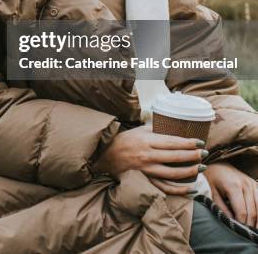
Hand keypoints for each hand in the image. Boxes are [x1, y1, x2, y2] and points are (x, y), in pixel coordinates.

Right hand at [91, 123, 206, 195]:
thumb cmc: (125, 140)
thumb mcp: (139, 130)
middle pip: (175, 157)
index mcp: (147, 141)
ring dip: (190, 171)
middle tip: (205, 153)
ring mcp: (147, 170)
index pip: (172, 142)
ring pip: (173, 173)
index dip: (188, 142)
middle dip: (193, 155)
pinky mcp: (146, 181)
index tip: (200, 141)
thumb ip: (155, 127)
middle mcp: (148, 156)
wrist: (107, 155)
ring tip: (201, 167)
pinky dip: (180, 190)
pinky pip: (166, 188)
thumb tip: (172, 122)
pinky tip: (192, 188)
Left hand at [204, 161, 257, 226]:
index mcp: (233, 186)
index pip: (242, 212)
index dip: (241, 224)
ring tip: (254, 230)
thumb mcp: (212, 192)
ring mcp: (252, 183)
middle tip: (246, 234)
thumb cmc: (212, 178)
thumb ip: (221, 207)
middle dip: (250, 224)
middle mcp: (246, 184)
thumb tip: (231, 222)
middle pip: (253, 211)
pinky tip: (257, 220)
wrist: (217, 162)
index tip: (238, 231)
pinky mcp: (256, 184)